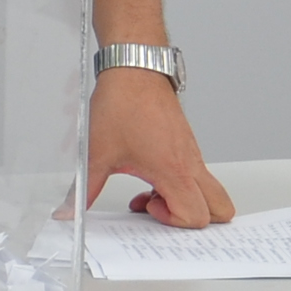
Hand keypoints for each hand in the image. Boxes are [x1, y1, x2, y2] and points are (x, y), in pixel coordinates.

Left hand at [90, 69, 230, 228]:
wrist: (135, 69)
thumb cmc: (123, 103)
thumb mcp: (98, 153)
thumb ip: (84, 188)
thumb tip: (70, 210)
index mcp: (174, 171)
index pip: (196, 216)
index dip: (173, 222)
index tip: (147, 209)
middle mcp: (190, 164)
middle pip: (221, 208)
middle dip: (193, 219)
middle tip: (160, 210)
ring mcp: (192, 154)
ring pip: (209, 192)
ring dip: (183, 200)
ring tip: (150, 193)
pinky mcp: (186, 145)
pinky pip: (196, 176)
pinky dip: (179, 184)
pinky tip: (149, 175)